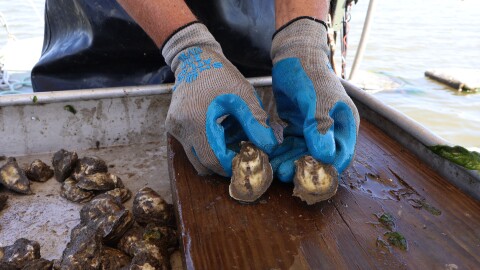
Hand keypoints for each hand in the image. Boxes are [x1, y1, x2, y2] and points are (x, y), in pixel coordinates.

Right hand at [162, 23, 277, 176]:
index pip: (213, 158)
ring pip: (195, 159)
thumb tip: (267, 147)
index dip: (231, 164)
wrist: (195, 59)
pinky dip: (205, 147)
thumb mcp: (244, 95)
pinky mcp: (173, 127)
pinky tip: (217, 134)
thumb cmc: (221, 75)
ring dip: (214, 157)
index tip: (246, 159)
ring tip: (229, 145)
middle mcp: (180, 127)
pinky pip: (190, 148)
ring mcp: (174, 128)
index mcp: (196, 119)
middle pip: (202, 164)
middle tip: (240, 155)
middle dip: (223, 164)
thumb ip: (256, 122)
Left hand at [270, 17, 359, 181]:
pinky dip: (282, 152)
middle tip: (284, 173)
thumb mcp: (316, 100)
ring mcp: (315, 130)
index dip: (327, 169)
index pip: (341, 155)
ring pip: (303, 153)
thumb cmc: (310, 75)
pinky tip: (270, 157)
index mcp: (345, 124)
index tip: (308, 178)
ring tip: (273, 167)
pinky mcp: (298, 127)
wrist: (294, 57)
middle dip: (302, 167)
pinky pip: (291, 145)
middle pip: (320, 158)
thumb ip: (320, 127)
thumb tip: (326, 157)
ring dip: (290, 161)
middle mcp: (333, 130)